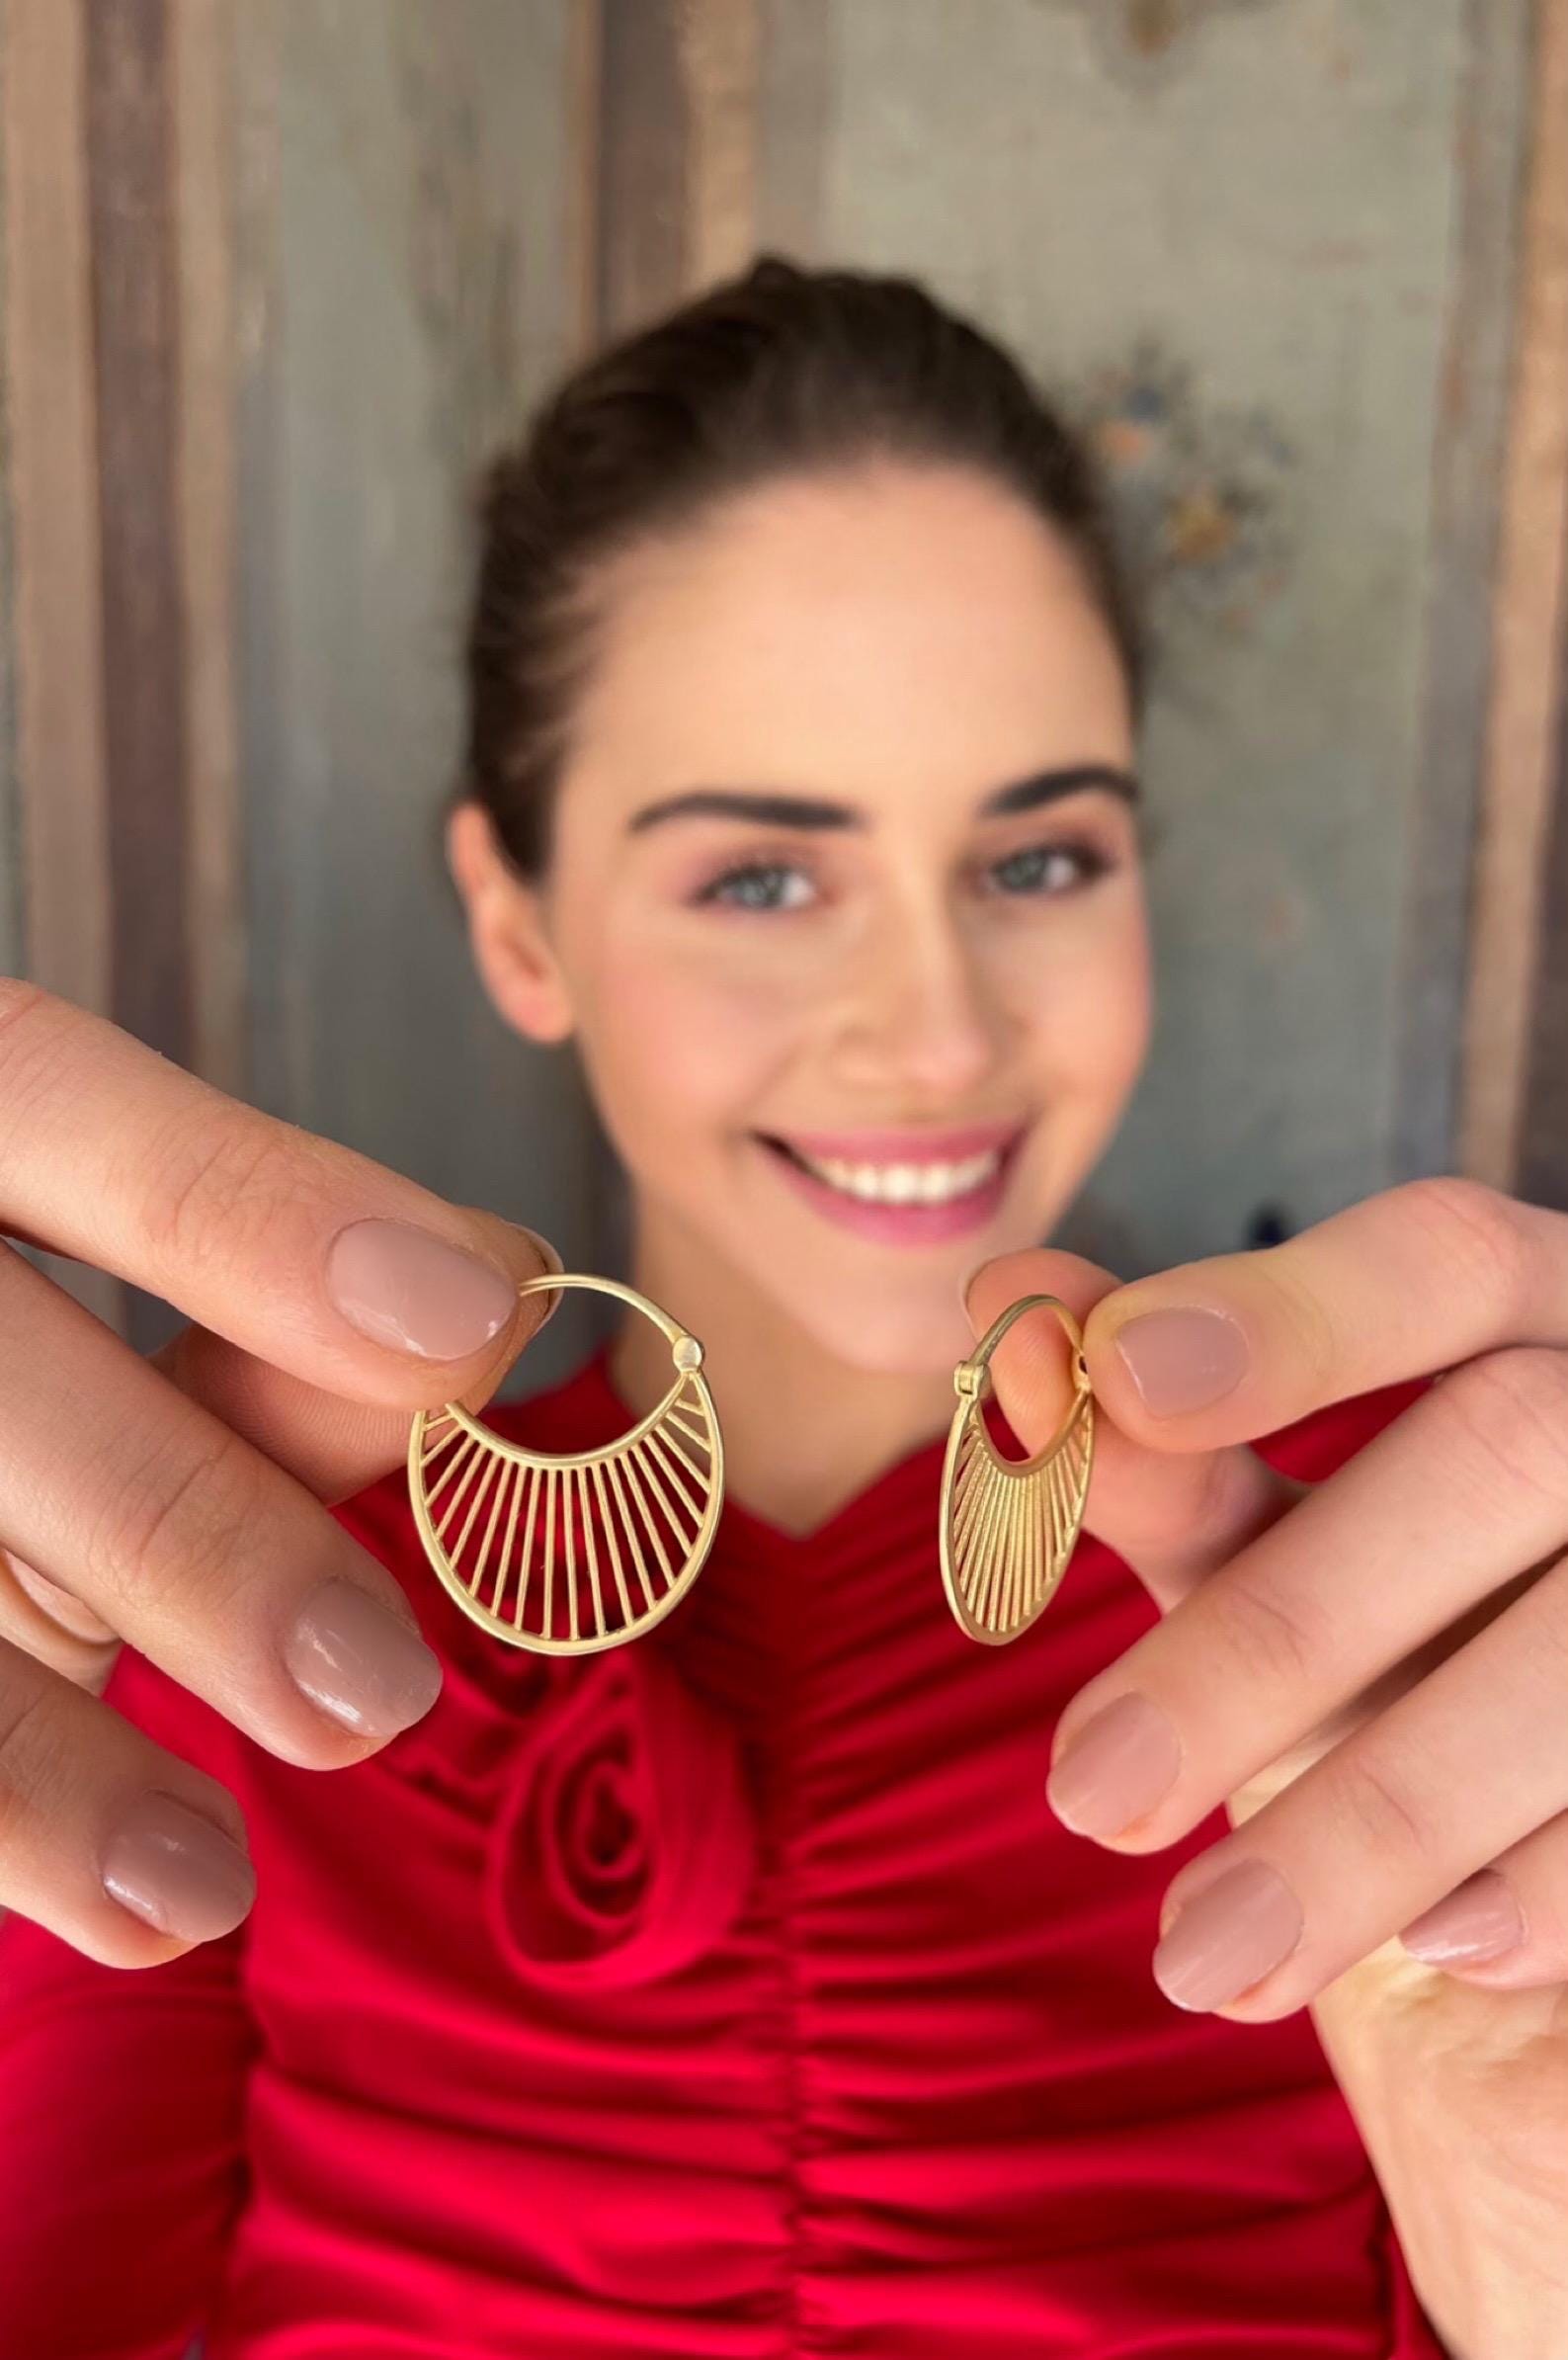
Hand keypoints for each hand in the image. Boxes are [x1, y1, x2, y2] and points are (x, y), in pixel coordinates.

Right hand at [0, 981, 559, 1965]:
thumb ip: (256, 1328)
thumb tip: (474, 1328)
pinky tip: (87, 1914)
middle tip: (372, 1690)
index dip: (254, 1214)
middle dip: (183, 1528)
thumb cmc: (7, 1372)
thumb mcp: (87, 1327)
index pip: (55, 1102)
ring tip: (199, 1892)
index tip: (476, 1317)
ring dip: (31, 1761)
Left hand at [965, 1177, 1567, 2350]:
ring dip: (1371, 1815)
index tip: (1110, 1376)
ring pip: (1567, 1658)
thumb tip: (1011, 1324)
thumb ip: (1163, 1459)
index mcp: (1532, 1327)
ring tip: (1201, 1952)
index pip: (1439, 1260)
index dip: (1287, 1315)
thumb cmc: (1395, 1660)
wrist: (1539, 1873)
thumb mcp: (1269, 1560)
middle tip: (1088, 1795)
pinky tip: (1436, 1951)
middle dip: (1279, 1628)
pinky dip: (1541, 1880)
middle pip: (1500, 1451)